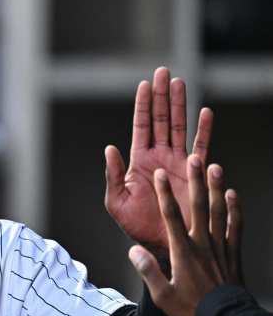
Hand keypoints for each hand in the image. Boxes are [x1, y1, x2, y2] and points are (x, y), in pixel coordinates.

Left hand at [105, 67, 212, 252]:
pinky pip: (201, 147)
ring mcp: (178, 163)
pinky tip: (205, 112)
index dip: (143, 105)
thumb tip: (109, 147)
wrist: (162, 243)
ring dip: (180, 105)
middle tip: (163, 72)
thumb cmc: (135, 225)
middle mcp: (159, 157)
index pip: (141, 127)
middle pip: (161, 119)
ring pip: (180, 127)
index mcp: (139, 161)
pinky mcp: (194, 173)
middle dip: (161, 96)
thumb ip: (113, 174)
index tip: (144, 84)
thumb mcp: (116, 201)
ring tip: (179, 82)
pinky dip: (204, 130)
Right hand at [128, 157, 242, 315]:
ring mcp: (220, 248)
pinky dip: (235, 210)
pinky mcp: (233, 254)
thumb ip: (148, 271)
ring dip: (217, 188)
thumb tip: (134, 251)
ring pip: (219, 212)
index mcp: (183, 253)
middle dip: (195, 181)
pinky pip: (235, 227)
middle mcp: (203, 245)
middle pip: (198, 207)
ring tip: (215, 167)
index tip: (160, 176)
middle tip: (194, 160)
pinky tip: (233, 195)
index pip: (172, 218)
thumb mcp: (162, 295)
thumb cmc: (192, 310)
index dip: (165, 194)